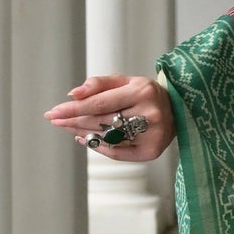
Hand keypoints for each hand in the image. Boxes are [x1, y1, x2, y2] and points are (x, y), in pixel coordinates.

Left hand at [43, 73, 175, 161]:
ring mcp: (152, 136)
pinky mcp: (151, 152)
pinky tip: (85, 138)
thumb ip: (100, 83)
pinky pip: (117, 153)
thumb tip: (73, 94)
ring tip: (67, 126)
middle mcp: (149, 114)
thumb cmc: (146, 93)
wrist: (179, 109)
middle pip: (101, 121)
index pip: (100, 103)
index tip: (54, 111)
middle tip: (55, 119)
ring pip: (107, 138)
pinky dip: (98, 146)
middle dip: (74, 120)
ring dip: (83, 133)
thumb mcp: (126, 80)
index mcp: (142, 91)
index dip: (74, 109)